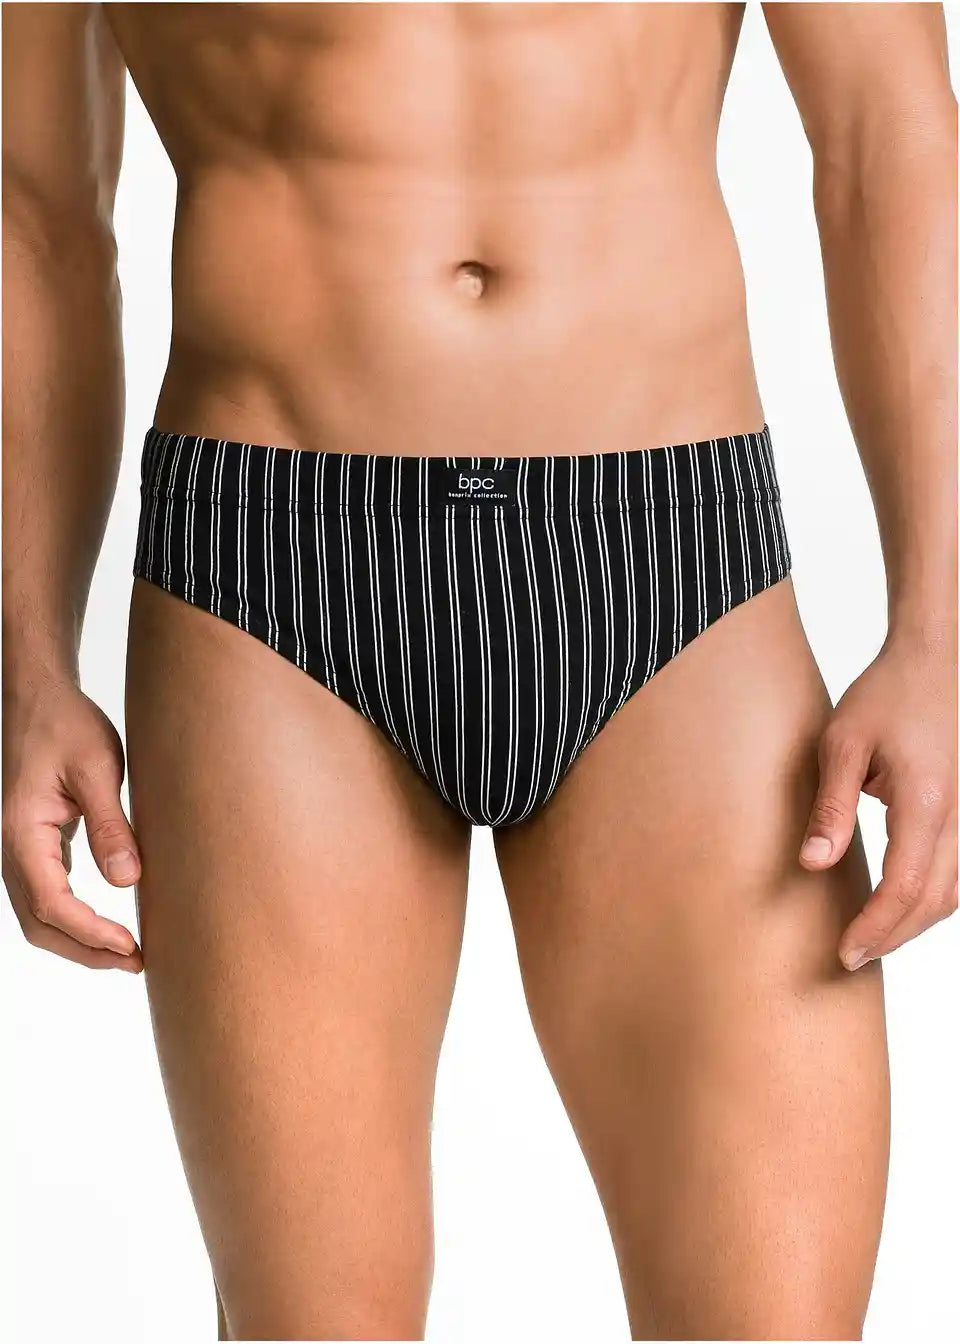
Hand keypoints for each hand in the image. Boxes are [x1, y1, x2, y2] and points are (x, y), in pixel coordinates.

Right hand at [2, 674, 142, 970]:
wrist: (40, 699)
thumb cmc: (66, 725)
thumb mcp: (97, 768)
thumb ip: (111, 825)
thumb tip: (126, 881)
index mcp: (22, 831)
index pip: (51, 901)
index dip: (90, 932)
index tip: (130, 946)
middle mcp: (13, 847)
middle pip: (39, 922)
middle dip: (85, 950)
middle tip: (135, 962)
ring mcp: (21, 849)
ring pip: (39, 915)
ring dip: (79, 940)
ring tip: (126, 954)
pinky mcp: (36, 845)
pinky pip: (47, 895)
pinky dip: (74, 919)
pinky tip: (108, 925)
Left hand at [799, 637, 956, 970]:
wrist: (930, 662)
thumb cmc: (883, 696)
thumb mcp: (841, 744)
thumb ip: (830, 807)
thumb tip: (812, 864)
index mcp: (926, 803)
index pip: (905, 886)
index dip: (876, 926)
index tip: (845, 952)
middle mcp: (956, 816)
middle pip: (934, 900)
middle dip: (893, 936)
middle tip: (850, 958)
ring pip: (951, 892)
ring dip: (913, 923)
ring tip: (870, 940)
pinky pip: (954, 872)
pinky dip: (928, 900)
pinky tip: (898, 907)